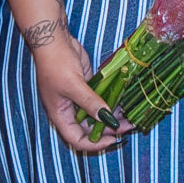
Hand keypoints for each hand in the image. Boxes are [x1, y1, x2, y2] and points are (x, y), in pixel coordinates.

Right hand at [27, 24, 126, 154]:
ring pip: (97, 115)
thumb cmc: (56, 63)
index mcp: (60, 115)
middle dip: (108, 130)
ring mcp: (78, 98)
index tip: (113, 140)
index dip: (94, 144)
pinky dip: (111, 102)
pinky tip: (124, 102)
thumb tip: (107, 119)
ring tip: (131, 117)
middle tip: (129, 127)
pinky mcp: (86, 86)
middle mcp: (69, 110)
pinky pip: (100, 100)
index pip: (76, 139)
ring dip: (112, 117)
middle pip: (90, 129)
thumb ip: (90, 102)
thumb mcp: (73, 84)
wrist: (53, 38)